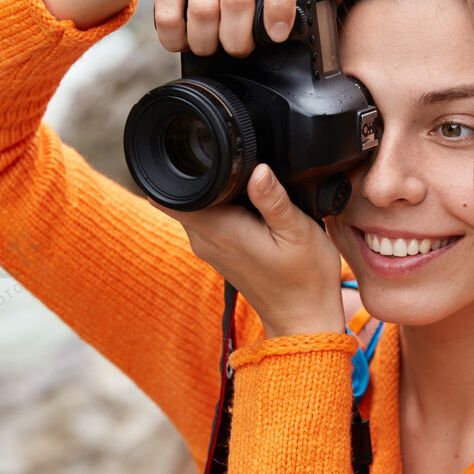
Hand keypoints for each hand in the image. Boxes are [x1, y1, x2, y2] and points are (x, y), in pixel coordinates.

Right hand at [126, 0, 310, 55]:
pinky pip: (170, 16)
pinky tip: (183, 39)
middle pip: (238, 0)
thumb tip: (310, 21)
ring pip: (204, 13)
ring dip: (206, 43)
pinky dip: (176, 40)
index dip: (281, 5)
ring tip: (208, 46)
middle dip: (238, 40)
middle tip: (237, 50)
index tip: (277, 35)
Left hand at [160, 164, 344, 338]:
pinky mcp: (218, 251)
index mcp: (220, 231)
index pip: (169, 196)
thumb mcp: (298, 232)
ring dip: (213, 190)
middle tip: (238, 168)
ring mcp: (209, 248)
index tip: (198, 154)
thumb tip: (258, 168)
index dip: (176, 168)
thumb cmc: (305, 280)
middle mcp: (206, 240)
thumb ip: (274, 199)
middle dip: (200, 173)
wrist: (302, 318)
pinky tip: (250, 206)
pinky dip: (221, 205)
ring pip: (194, 204)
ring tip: (248, 189)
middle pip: (181, 193)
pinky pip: (207, 218)